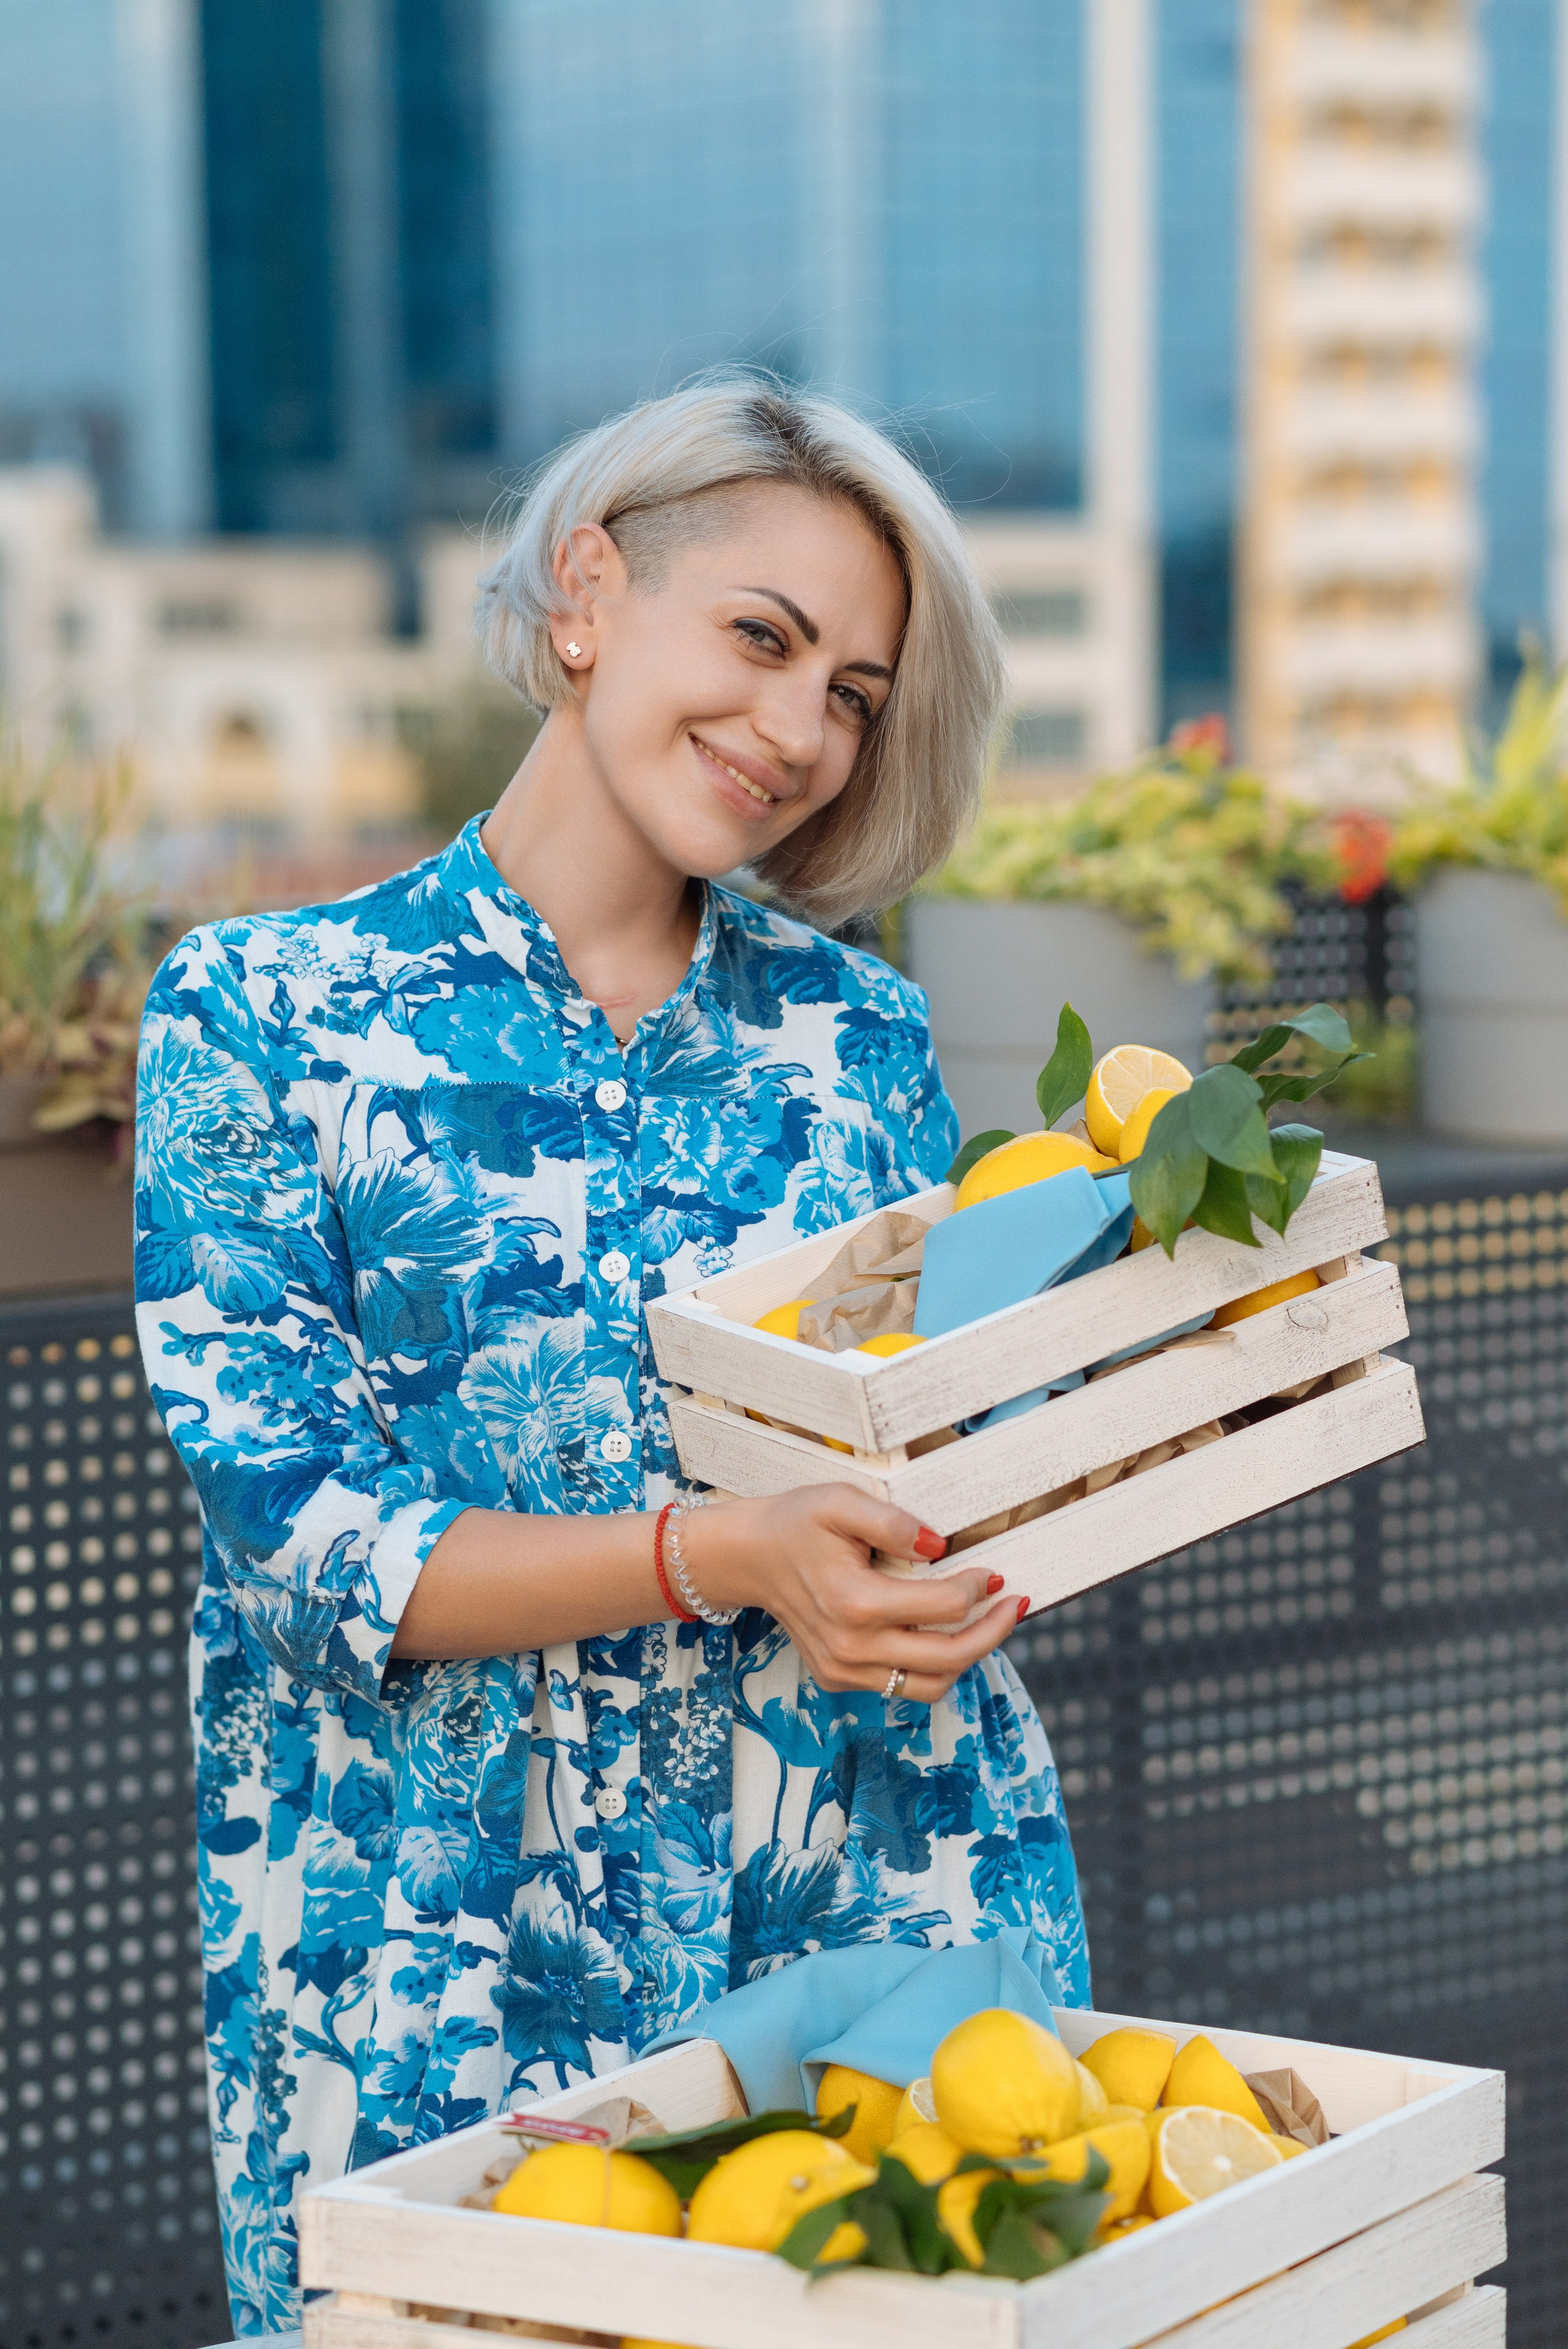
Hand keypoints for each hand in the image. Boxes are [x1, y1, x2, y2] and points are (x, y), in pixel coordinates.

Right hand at [677, 1486, 1024, 1704]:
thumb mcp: (841, 1501)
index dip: (977, 1587)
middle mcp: (850, 1647)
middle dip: (993, 1632)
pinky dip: (931, 1667)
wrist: (749, 1557)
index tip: (991, 1570)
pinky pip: (902, 1688)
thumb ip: (893, 1522)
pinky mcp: (838, 1678)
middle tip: (1014, 1605)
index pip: (943, 1607)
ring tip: (987, 1625)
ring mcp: (843, 1670)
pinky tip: (941, 1634)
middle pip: (948, 1658)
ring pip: (930, 1686)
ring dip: (967, 1659)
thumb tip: (939, 1546)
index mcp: (855, 1603)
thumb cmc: (797, 1522)